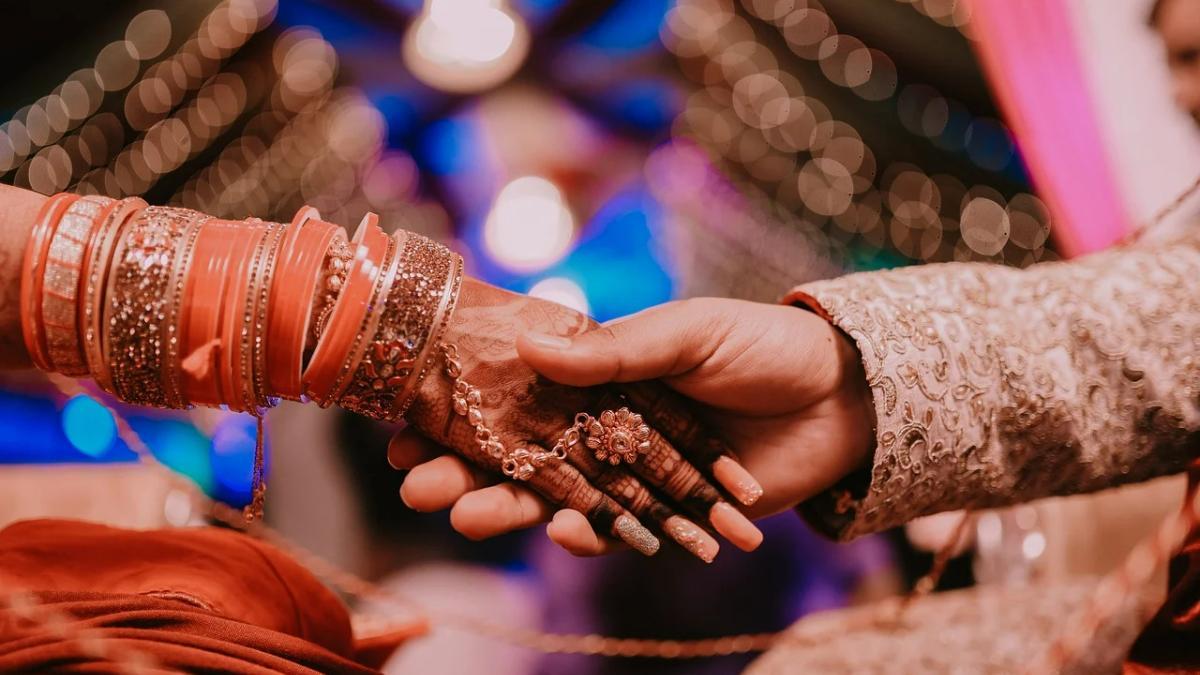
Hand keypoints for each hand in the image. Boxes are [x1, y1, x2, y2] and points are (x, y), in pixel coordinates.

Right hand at [393, 280, 764, 560]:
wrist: (842, 397)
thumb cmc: (761, 346)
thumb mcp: (687, 332)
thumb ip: (615, 349)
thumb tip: (528, 344)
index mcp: (599, 377)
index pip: (515, 399)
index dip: (462, 413)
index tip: (405, 428)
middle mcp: (604, 427)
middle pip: (521, 455)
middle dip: (465, 471)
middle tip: (417, 486)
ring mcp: (633, 474)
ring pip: (558, 498)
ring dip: (513, 510)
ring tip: (469, 518)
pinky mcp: (668, 514)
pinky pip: (621, 531)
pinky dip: (594, 534)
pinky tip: (566, 532)